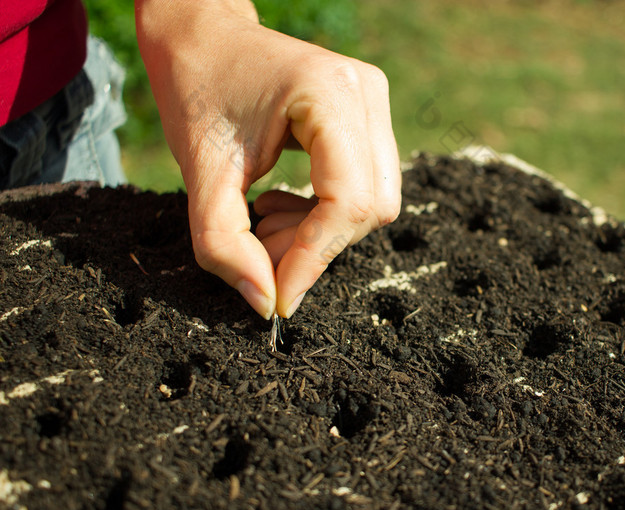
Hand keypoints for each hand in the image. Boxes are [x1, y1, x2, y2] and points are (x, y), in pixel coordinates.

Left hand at [136, 0, 400, 318]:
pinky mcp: (367, 117)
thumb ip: (223, 241)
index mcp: (328, 92)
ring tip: (263, 220)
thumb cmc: (196, 89)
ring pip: (372, 203)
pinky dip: (322, 215)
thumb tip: (264, 302)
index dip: (314, 258)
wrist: (202, 37)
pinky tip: (279, 203)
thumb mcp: (200, 169)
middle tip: (259, 249)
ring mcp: (373, 102)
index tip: (278, 300)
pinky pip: (363, 188)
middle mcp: (365, 92)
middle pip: (369, 207)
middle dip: (315, 246)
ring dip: (317, 233)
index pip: (347, 200)